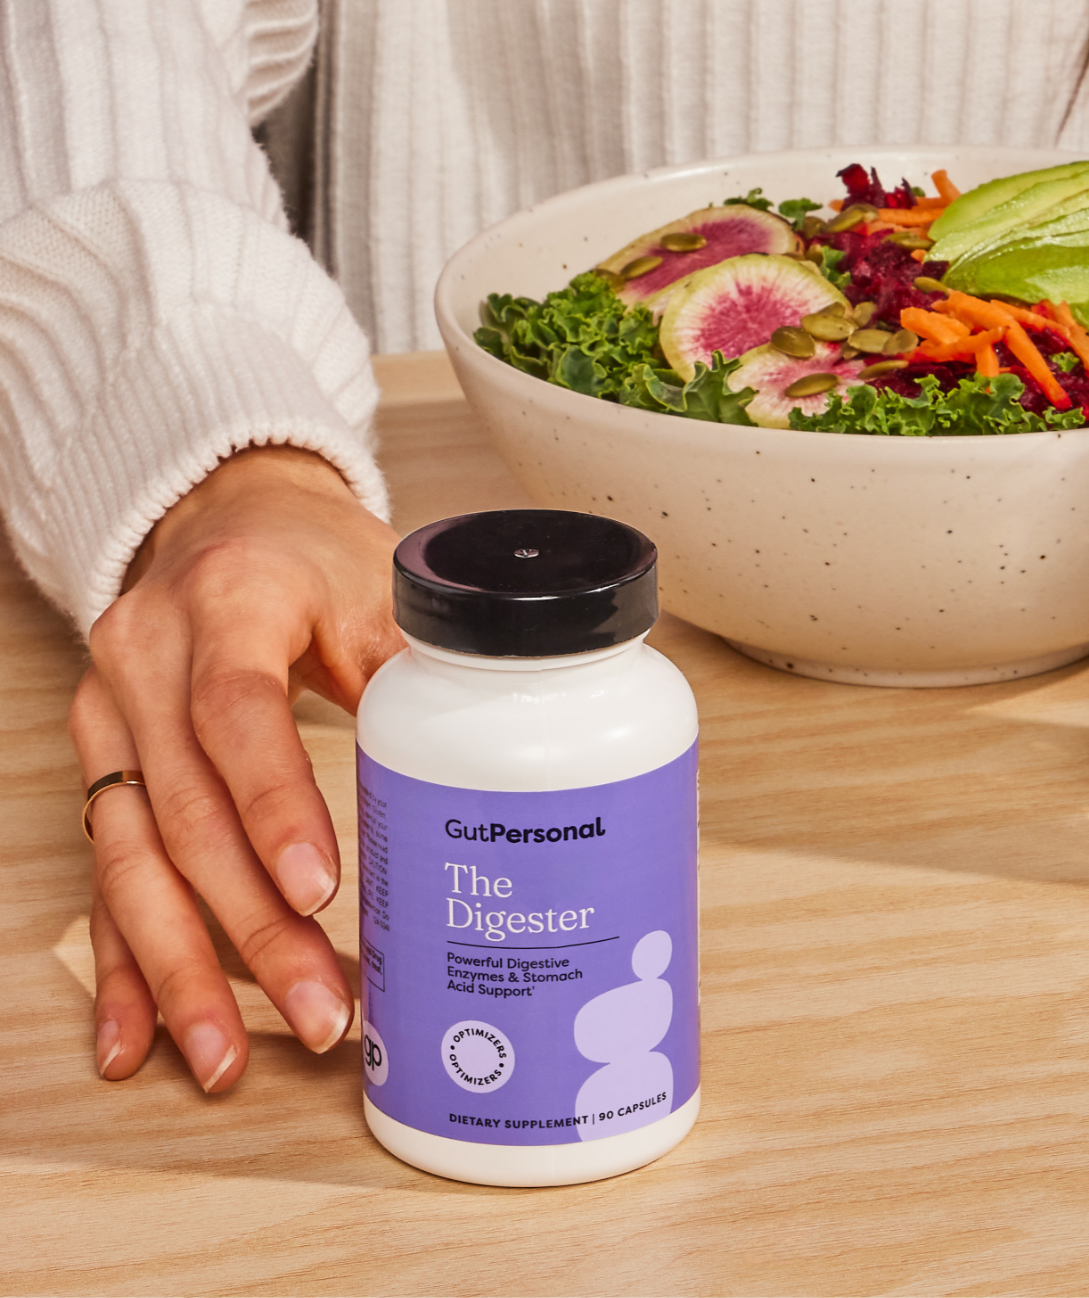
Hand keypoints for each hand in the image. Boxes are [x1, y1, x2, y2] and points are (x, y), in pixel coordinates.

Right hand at [71, 445, 400, 1091]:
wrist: (226, 516)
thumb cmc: (315, 552)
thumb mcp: (377, 576)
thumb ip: (418, 658)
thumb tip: (502, 743)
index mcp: (226, 601)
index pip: (239, 713)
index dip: (276, 804)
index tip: (321, 889)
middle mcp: (145, 662)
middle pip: (189, 811)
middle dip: (250, 926)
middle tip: (319, 1007)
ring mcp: (109, 719)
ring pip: (135, 861)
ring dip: (183, 970)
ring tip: (227, 1058)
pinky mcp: (101, 766)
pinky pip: (105, 874)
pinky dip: (122, 963)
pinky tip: (133, 1042)